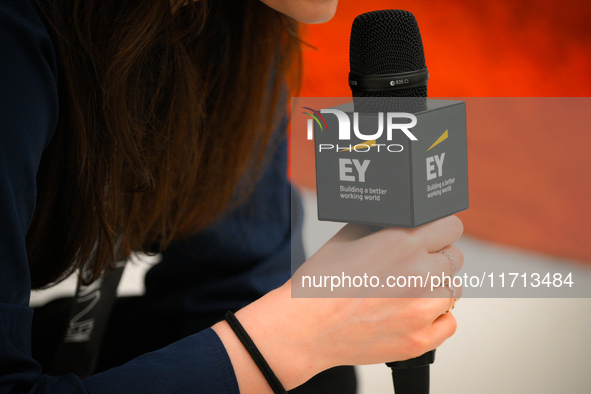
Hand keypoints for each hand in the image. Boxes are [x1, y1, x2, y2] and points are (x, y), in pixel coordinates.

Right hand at [213, 215, 463, 392]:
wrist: (304, 327)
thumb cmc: (319, 283)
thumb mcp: (347, 236)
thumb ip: (383, 225)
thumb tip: (401, 220)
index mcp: (402, 243)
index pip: (451, 226)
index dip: (440, 230)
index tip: (434, 237)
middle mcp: (419, 274)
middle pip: (453, 258)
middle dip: (435, 259)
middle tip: (410, 268)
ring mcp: (422, 310)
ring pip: (452, 290)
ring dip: (435, 289)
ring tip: (405, 292)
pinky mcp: (420, 339)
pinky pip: (449, 322)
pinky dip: (434, 318)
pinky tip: (410, 313)